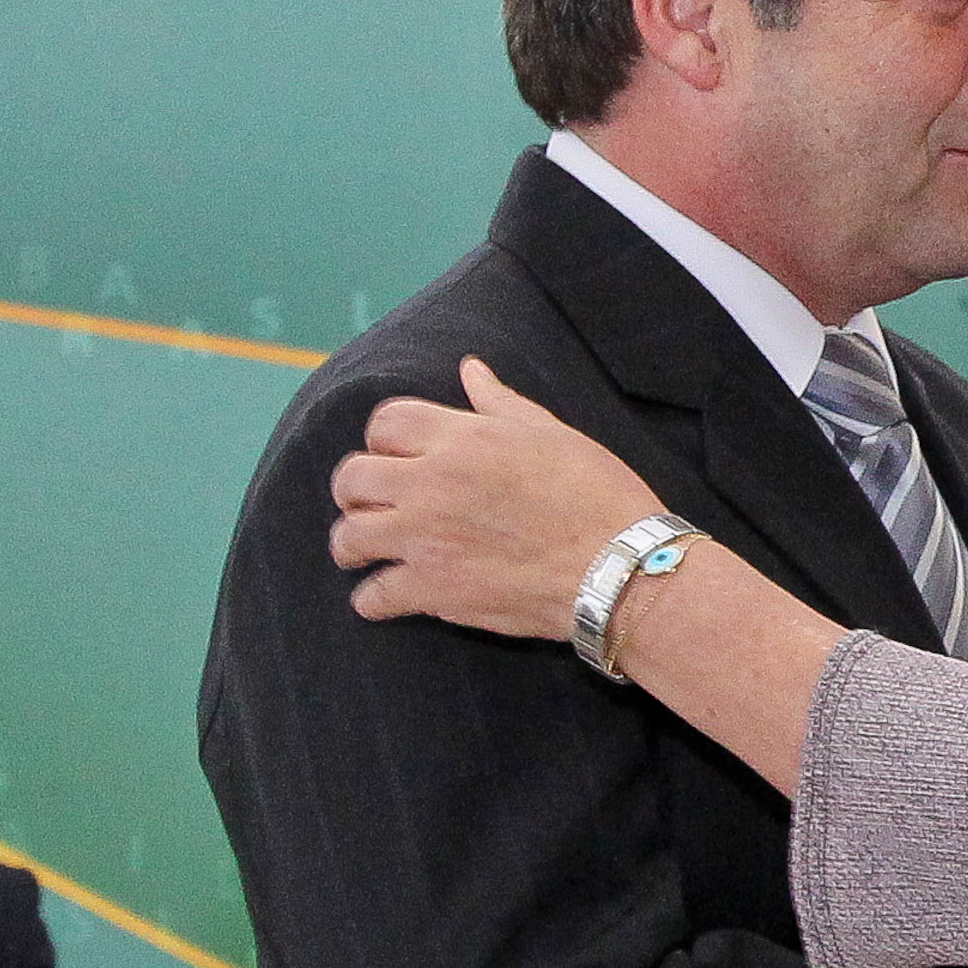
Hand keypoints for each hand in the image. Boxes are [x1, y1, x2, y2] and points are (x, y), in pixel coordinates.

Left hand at [331, 363, 663, 634]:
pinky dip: (375, 598)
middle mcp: (432, 483)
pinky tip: (391, 595)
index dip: (386, 438)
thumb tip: (470, 368)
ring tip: (372, 551)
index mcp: (461, 438)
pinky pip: (372, 596)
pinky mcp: (433, 591)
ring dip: (355, 543)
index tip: (396, 456)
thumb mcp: (551, 433)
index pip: (384, 422)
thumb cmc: (596, 494)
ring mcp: (426, 539)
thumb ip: (499, 402)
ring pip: (348, 537)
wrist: (619, 568)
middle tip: (374, 503)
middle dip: (356, 489)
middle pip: (352, 477)